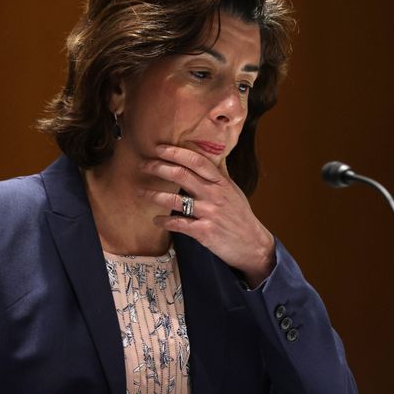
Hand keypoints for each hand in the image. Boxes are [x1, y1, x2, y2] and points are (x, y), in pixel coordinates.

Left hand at [139, 144, 274, 286]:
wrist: (253, 244)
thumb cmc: (241, 217)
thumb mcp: (234, 191)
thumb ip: (221, 173)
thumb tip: (215, 154)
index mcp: (221, 183)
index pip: (197, 161)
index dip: (176, 153)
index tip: (159, 148)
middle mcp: (214, 195)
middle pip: (182, 175)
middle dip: (159, 168)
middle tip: (144, 165)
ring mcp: (209, 213)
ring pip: (176, 200)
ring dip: (155, 195)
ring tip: (141, 192)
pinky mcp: (204, 232)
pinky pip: (179, 224)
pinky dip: (164, 222)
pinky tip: (156, 220)